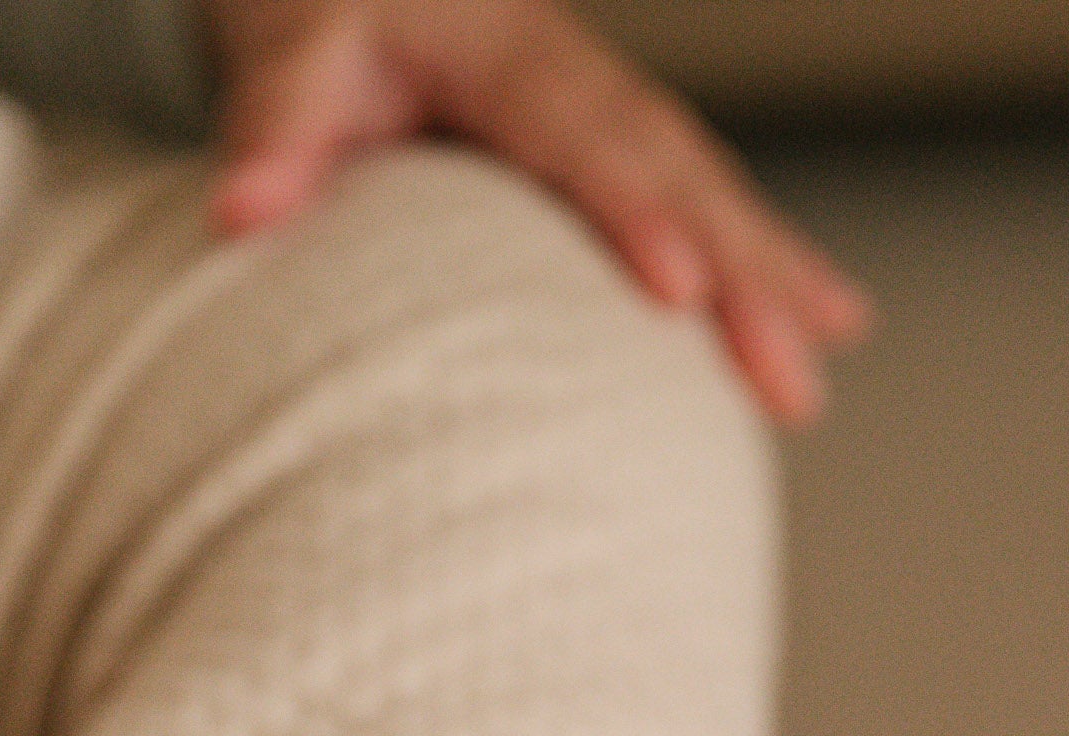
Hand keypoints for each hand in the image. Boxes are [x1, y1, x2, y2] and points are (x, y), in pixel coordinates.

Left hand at [202, 0, 871, 424]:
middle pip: (675, 170)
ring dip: (773, 271)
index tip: (679, 289)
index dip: (634, 211)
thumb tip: (239, 213)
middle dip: (744, 269)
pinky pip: (697, 198)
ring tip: (828, 352)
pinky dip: (761, 258)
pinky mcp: (609, 151)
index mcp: (505, 53)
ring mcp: (601, 111)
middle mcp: (573, 76)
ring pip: (706, 185)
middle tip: (794, 367)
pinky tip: (813, 322)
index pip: (582, 139)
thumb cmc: (312, 16)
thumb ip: (273, 124)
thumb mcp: (284, 47)